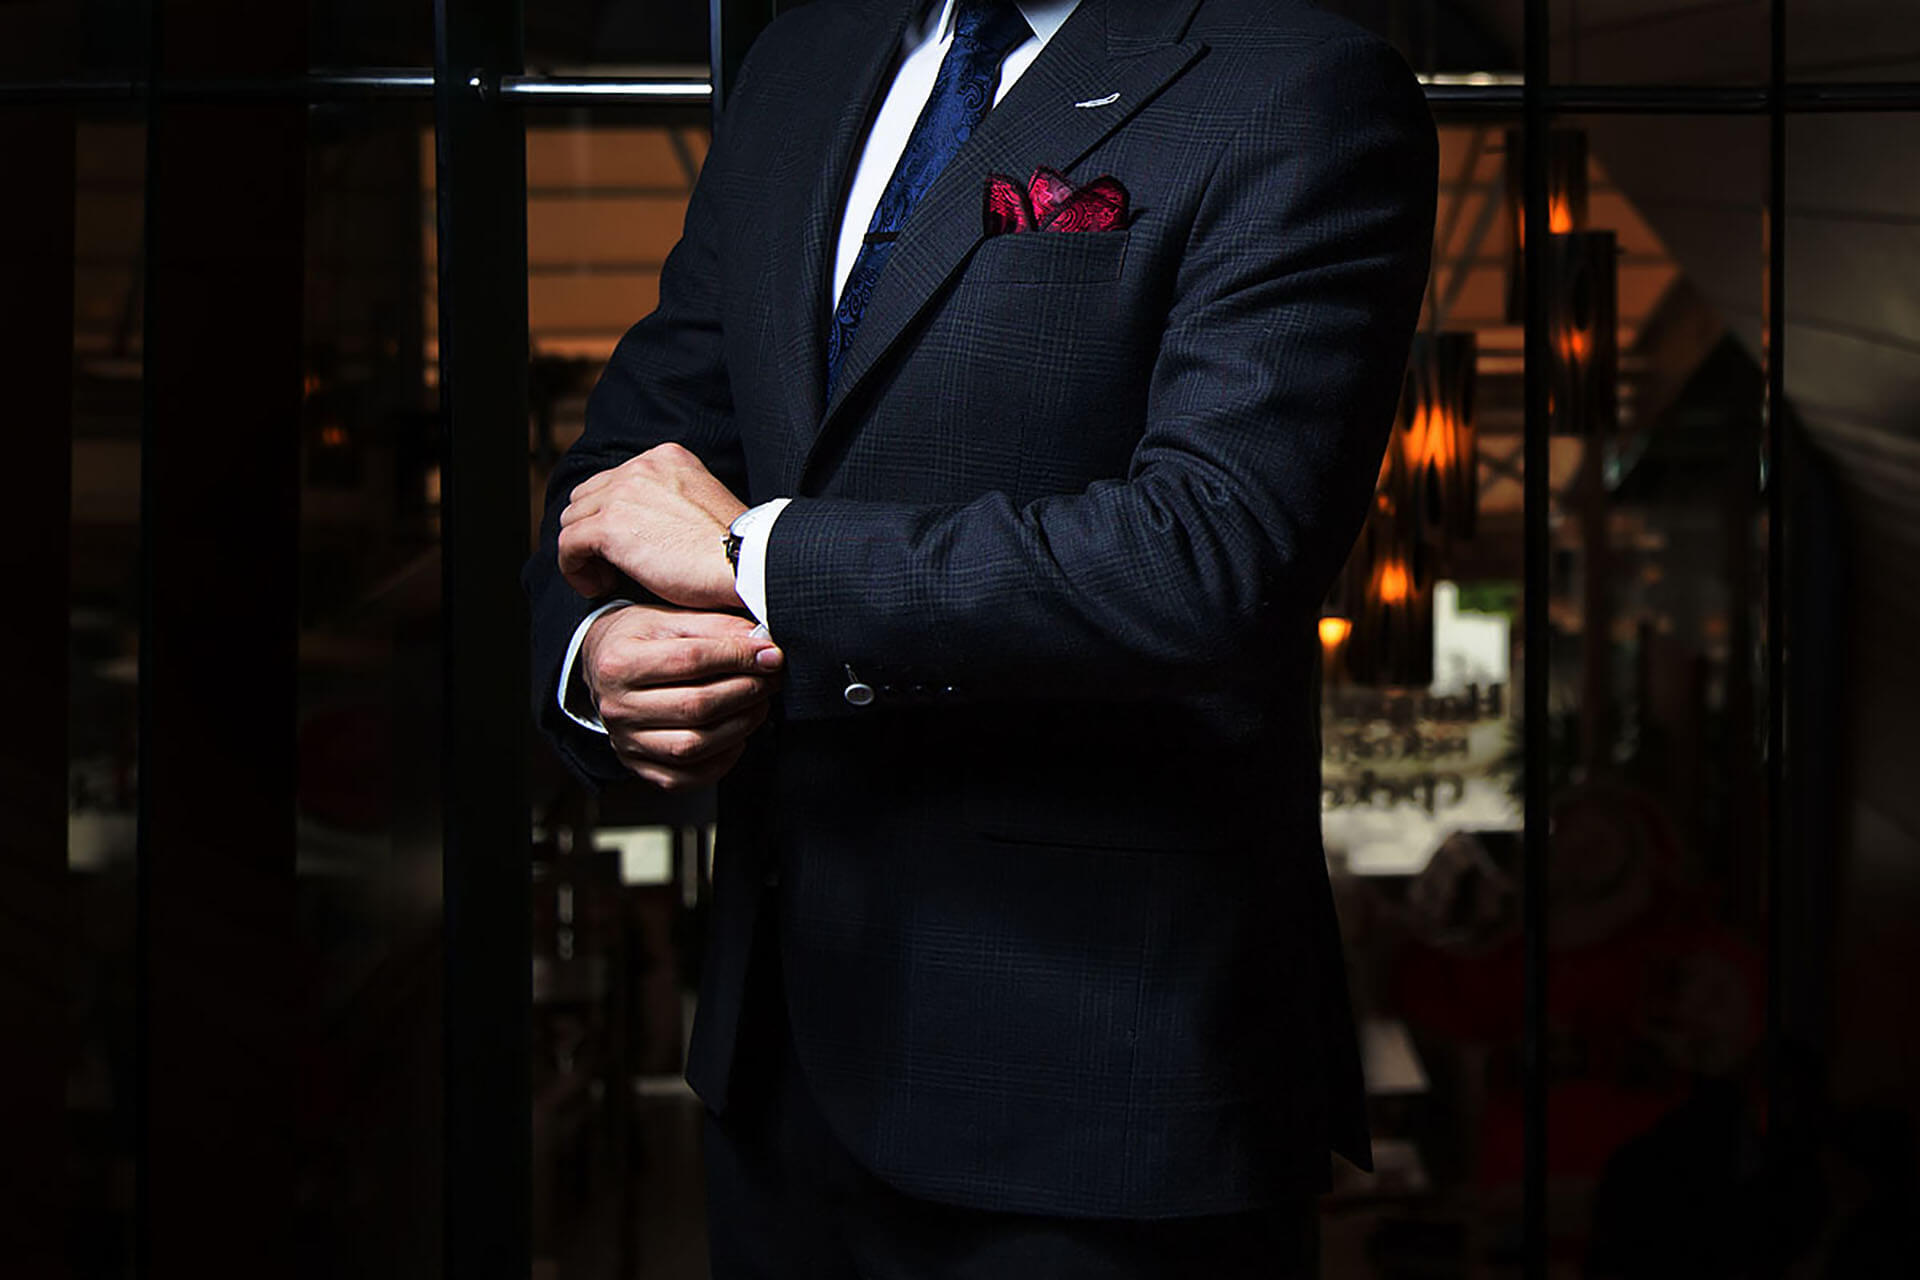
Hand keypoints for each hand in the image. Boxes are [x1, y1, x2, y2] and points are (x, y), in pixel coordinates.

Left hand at [558, 443, 747, 609]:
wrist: (745, 564)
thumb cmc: (733, 550)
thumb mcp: (703, 505)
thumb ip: (669, 502)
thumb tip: (641, 526)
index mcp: (666, 458)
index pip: (614, 481)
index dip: (612, 517)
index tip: (627, 547)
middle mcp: (641, 466)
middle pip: (587, 497)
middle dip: (592, 532)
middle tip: (613, 565)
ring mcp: (623, 493)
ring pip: (572, 520)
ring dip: (583, 552)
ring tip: (606, 578)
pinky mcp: (610, 526)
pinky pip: (567, 546)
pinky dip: (574, 570)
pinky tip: (596, 586)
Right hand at [580, 602, 783, 790]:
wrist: (603, 666)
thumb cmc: (640, 638)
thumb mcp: (670, 618)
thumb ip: (716, 626)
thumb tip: (762, 642)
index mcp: (619, 662)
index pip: (690, 660)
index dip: (738, 657)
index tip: (770, 654)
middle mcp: (617, 707)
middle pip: (695, 706)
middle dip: (745, 692)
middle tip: (771, 679)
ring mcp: (626, 742)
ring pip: (693, 746)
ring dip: (740, 726)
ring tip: (759, 704)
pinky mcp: (639, 766)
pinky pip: (686, 777)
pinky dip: (721, 760)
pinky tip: (737, 736)